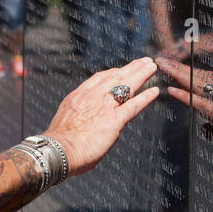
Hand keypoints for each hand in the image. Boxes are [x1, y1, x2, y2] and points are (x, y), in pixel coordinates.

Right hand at [44, 56, 158, 176]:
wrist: (58, 150)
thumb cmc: (59, 142)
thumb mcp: (64, 120)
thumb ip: (77, 116)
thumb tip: (83, 122)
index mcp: (78, 96)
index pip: (98, 79)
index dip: (113, 72)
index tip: (121, 69)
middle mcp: (92, 97)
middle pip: (115, 76)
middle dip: (131, 68)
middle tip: (142, 61)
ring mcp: (104, 107)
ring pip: (126, 85)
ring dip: (141, 74)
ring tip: (151, 68)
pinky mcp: (114, 120)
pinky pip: (133, 105)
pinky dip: (145, 97)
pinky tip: (154, 91)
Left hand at [155, 55, 212, 170]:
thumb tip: (205, 127)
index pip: (209, 79)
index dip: (190, 72)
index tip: (174, 66)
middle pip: (202, 76)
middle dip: (180, 68)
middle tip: (161, 59)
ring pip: (200, 85)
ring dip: (178, 75)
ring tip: (161, 66)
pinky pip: (203, 104)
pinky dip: (186, 97)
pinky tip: (171, 91)